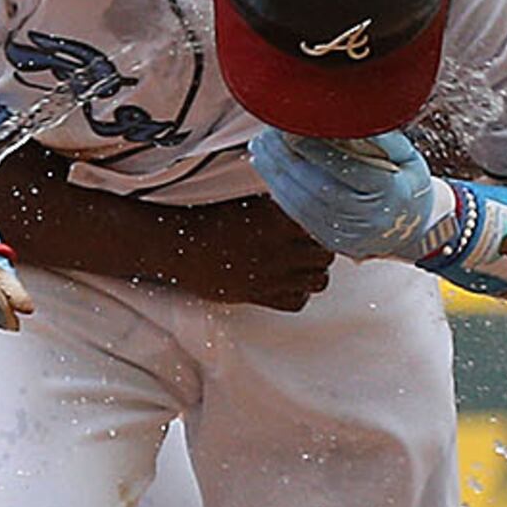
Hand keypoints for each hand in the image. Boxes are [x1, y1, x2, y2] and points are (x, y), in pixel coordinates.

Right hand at [135, 191, 336, 309]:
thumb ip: (279, 208)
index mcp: (278, 222)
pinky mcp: (261, 295)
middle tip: (311, 246)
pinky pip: (297, 301)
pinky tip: (289, 283)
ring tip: (303, 265)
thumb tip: (305, 206)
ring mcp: (273, 276)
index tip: (321, 226)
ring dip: (314, 272)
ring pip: (318, 281)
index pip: (324, 227)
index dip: (325, 226)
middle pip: (325, 255)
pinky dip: (299, 293)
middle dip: (322, 249)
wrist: (181, 247)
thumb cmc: (210, 221)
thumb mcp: (249, 204)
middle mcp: (280, 250)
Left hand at [245, 130, 451, 258]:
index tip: (295, 128)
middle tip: (268, 133)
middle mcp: (369, 217)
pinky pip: (300, 215)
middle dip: (289, 158)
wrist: (415, 231)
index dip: (317, 149)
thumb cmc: (408, 186)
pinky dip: (281, 191)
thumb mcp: (408, 158)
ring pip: (304, 203)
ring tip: (262, 147)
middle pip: (319, 186)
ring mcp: (349, 234)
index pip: (348, 169)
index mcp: (391, 192)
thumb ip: (382, 137)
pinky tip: (269, 170)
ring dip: (277, 174)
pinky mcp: (333, 243)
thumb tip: (351, 113)